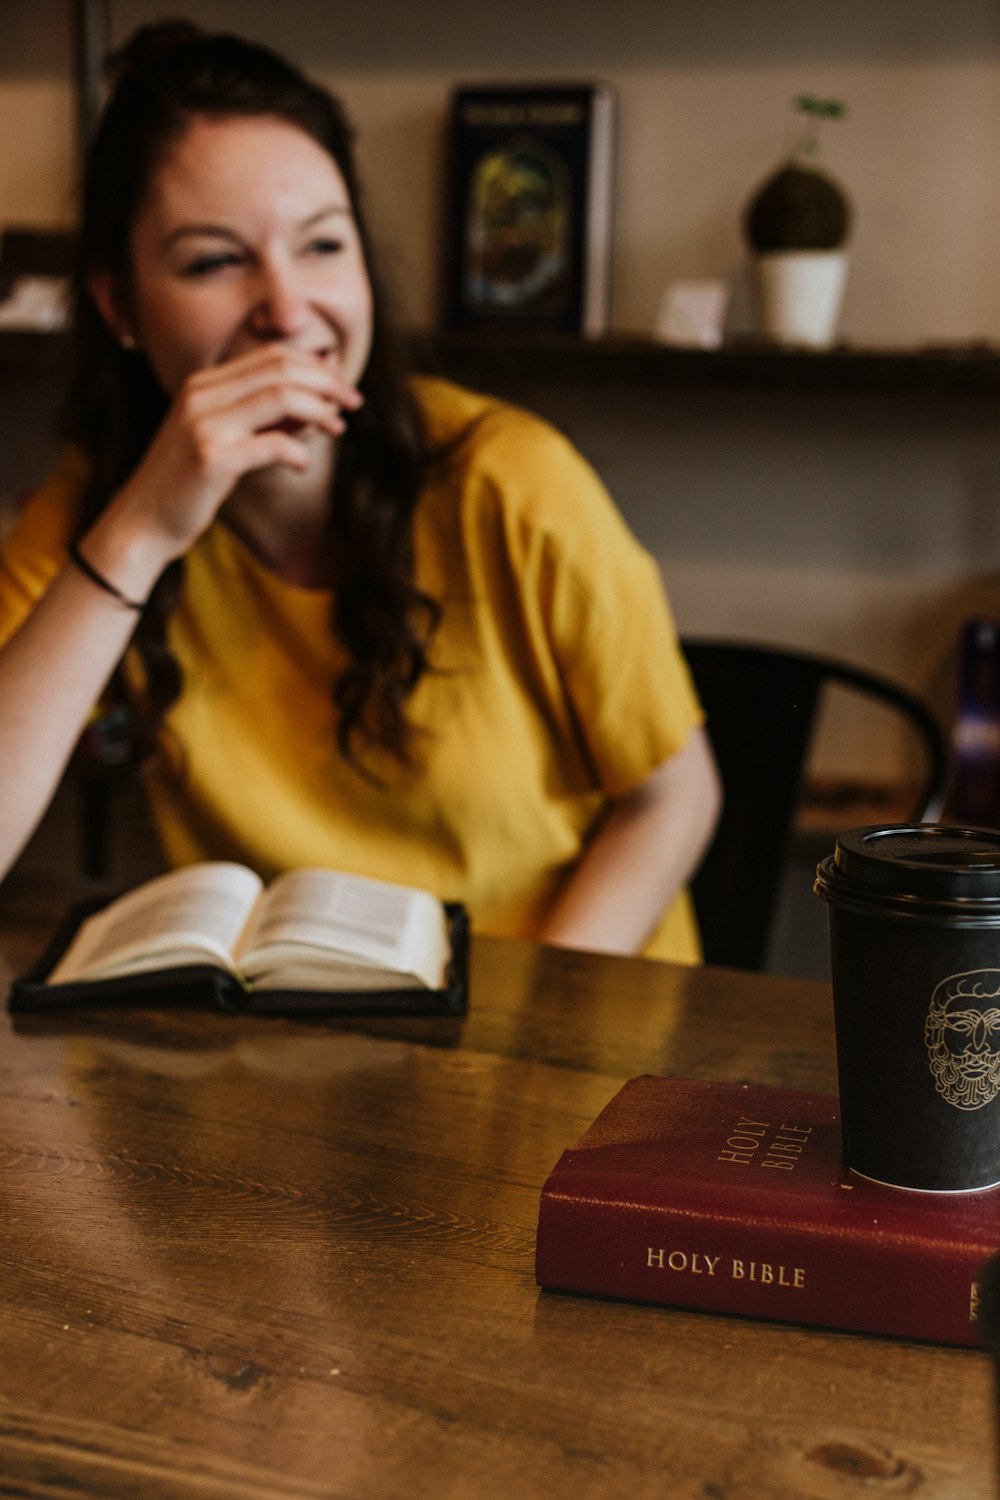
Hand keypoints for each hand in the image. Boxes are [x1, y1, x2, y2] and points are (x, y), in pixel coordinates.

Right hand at [92, 346, 362, 577]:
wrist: (142, 522)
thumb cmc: (187, 485)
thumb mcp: (223, 440)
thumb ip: (263, 420)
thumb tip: (317, 408)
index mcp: (202, 384)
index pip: (270, 356)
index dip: (314, 367)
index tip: (341, 388)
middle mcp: (200, 395)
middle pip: (280, 369)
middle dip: (326, 384)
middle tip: (353, 404)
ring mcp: (203, 424)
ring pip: (281, 397)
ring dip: (319, 412)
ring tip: (338, 429)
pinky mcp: (211, 457)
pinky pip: (274, 444)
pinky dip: (298, 453)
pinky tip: (302, 466)